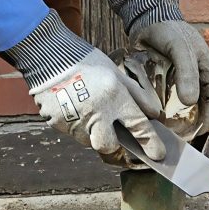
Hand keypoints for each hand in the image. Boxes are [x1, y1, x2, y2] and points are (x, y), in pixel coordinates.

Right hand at [30, 47, 166, 159]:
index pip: (138, 125)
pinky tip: (73, 106)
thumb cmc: (87, 62)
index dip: (150, 142)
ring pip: (88, 139)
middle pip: (107, 146)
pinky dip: (75, 123)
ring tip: (86, 108)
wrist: (50, 55)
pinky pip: (71, 131)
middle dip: (110, 142)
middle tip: (108, 129)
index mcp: (114, 96)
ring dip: (91, 131)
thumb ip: (136, 95)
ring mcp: (74, 119)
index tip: (158, 154)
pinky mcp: (56, 122)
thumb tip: (154, 113)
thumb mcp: (116, 73)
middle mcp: (96, 111)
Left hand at [130, 19, 208, 134]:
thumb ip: (187, 74)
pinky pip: (166, 100)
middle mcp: (196, 78)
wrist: (147, 18)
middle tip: (178, 137)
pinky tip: (154, 118)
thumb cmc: (170, 31)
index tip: (196, 133)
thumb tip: (191, 101)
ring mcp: (180, 80)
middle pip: (200, 107)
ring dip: (177, 119)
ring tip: (165, 131)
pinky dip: (163, 110)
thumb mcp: (181, 50)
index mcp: (208, 71)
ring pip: (183, 105)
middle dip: (192, 123)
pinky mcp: (164, 80)